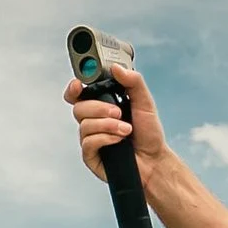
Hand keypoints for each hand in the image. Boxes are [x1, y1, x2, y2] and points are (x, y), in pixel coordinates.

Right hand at [66, 62, 169, 183]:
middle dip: (99, 108)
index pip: (79, 94)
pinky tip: (118, 141)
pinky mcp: (90, 155)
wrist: (154, 160)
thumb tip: (116, 68)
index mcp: (101, 105)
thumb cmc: (148, 132)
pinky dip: (105, 138)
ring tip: (126, 130)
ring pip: (84, 125)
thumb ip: (133, 82)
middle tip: (118, 112)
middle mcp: (93, 120)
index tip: (78, 85)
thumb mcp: (145, 102)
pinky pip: (88, 142)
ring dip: (108, 125)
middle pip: (79, 107)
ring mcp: (90, 138)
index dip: (74, 88)